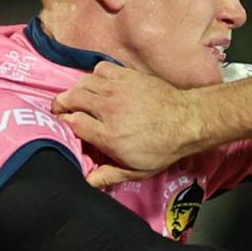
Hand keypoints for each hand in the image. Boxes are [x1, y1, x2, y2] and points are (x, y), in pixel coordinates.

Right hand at [55, 62, 201, 186]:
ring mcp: (118, 90)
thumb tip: (87, 181)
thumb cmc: (163, 148)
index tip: (67, 125)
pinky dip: (95, 76)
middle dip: (63, 104)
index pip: (72, 122)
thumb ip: (109, 175)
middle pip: (71, 98)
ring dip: (76, 90)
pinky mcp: (128, 76)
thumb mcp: (137, 170)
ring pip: (83, 83)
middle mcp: (109, 109)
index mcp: (108, 135)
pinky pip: (101, 69)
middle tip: (63, 110)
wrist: (188, 122)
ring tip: (77, 99)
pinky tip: (99, 85)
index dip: (65, 123)